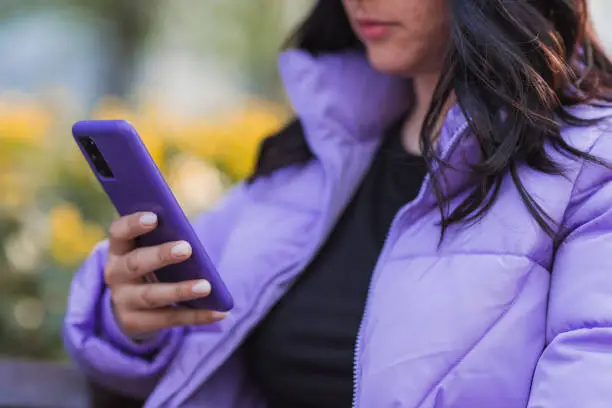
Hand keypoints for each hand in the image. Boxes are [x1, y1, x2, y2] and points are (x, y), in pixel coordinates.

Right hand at [104, 212, 227, 338]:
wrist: (132, 310)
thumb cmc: (150, 269)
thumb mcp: (149, 253)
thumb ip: (164, 241)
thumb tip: (192, 241)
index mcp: (119, 250)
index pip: (119, 232)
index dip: (133, 224)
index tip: (154, 217)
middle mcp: (115, 275)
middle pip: (136, 263)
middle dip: (161, 255)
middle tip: (186, 248)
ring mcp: (123, 301)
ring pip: (153, 296)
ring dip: (181, 290)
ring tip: (206, 286)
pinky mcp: (135, 323)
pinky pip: (170, 318)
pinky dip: (197, 316)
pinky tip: (219, 312)